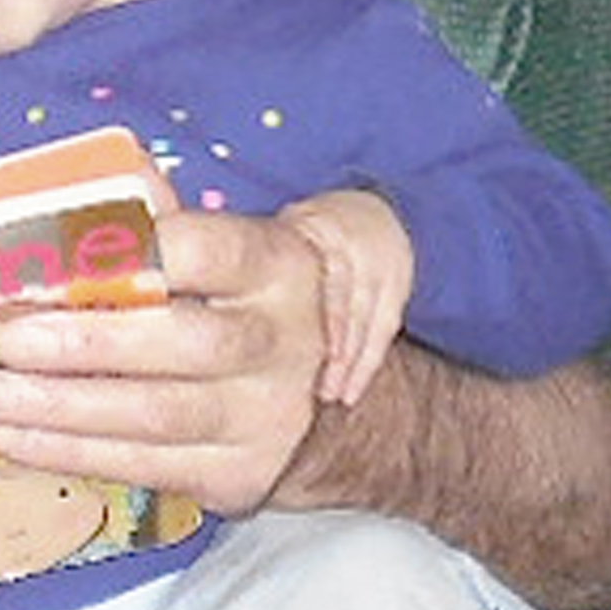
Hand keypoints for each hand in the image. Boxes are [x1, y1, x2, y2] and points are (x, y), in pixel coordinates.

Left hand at [0, 208, 326, 516]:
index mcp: (275, 268)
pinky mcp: (234, 474)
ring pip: (148, 415)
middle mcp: (278, 344)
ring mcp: (261, 417)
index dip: (128, 250)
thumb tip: (73, 189)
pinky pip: (137, 465)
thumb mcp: (229, 252)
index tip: (49, 258)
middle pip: (178, 342)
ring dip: (48, 406)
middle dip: (76, 342)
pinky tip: (3, 432)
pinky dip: (60, 450)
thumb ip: (158, 222)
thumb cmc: (244, 305)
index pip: (206, 250)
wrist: (328, 403)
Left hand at [276, 188, 414, 407]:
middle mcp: (365, 252)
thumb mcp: (288, 229)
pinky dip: (368, 363)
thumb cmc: (310, 230)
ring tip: (337, 396)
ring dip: (356, 365)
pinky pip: (385, 331)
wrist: (368, 213)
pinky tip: (351, 390)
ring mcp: (387, 272)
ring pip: (375, 324)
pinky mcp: (397, 292)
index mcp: (331, 233)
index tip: (319, 353)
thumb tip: (212, 301)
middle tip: (324, 391)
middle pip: (357, 307)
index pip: (336, 281)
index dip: (332, 319)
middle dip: (342, 352)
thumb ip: (258, 259)